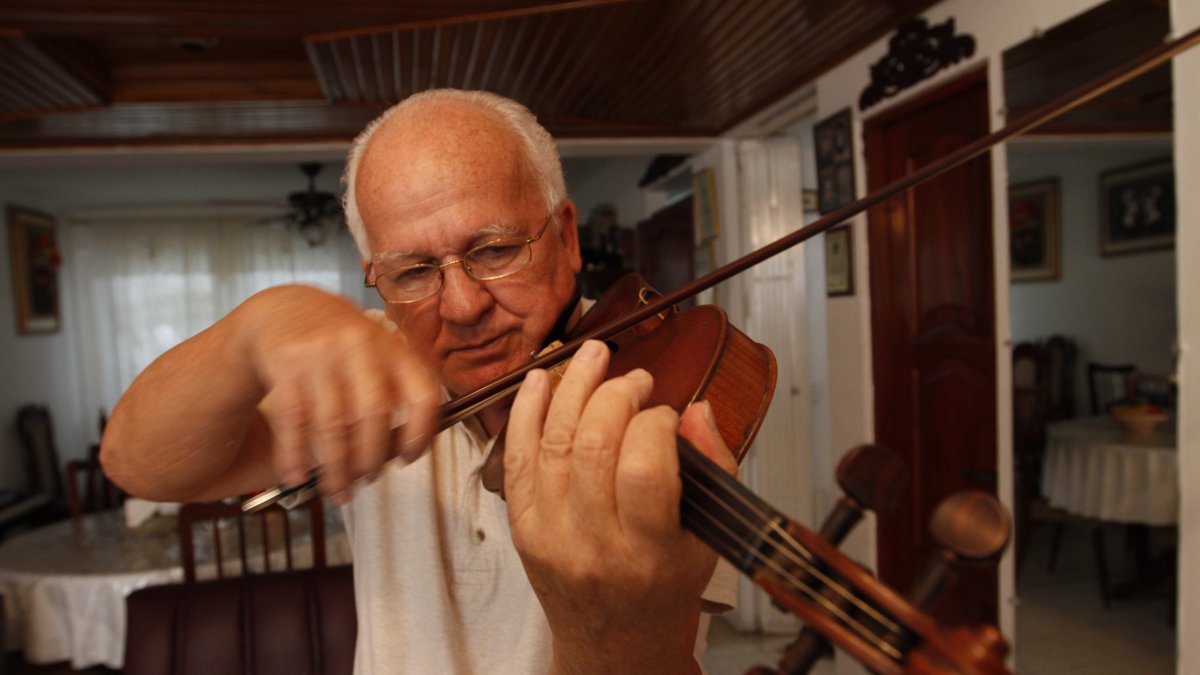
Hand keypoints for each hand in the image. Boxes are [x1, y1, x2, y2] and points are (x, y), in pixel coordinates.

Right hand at [242, 285, 439, 501]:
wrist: (285, 309)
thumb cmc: (341, 346)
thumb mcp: (376, 354)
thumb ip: (393, 393)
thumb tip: (400, 452)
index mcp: (394, 347)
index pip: (422, 393)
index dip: (420, 432)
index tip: (408, 458)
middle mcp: (361, 346)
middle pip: (373, 416)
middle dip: (369, 459)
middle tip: (364, 482)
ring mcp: (322, 353)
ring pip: (332, 425)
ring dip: (335, 469)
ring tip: (336, 493)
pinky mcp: (287, 363)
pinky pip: (294, 421)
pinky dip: (295, 456)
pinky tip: (297, 476)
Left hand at [504, 339, 735, 673]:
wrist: (612, 645)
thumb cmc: (661, 591)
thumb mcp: (707, 541)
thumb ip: (712, 470)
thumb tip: (696, 411)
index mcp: (649, 554)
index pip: (644, 469)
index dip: (656, 425)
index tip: (667, 416)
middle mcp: (594, 546)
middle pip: (594, 447)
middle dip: (616, 395)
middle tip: (637, 381)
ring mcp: (550, 536)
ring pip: (554, 443)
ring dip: (573, 387)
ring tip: (594, 356)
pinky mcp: (521, 527)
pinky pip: (517, 459)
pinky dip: (526, 413)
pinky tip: (540, 381)